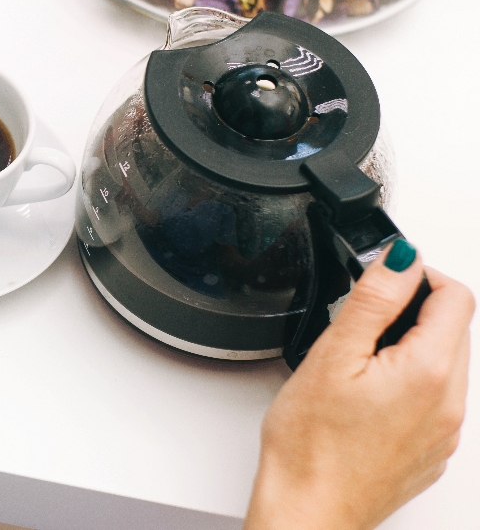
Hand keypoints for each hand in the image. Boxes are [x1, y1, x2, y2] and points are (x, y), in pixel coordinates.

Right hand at [245, 241, 473, 529]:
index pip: (455, 297)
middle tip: (361, 322)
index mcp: (428, 372)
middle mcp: (450, 404)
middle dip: (414, 310)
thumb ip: (374, 299)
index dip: (420, 276)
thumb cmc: (311, 443)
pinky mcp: (434, 450)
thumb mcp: (332, 354)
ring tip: (358, 361)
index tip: (384, 280)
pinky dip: (409, 381)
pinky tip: (366, 395)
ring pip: (446, 363)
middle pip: (455, 329)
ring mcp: (446, 431)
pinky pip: (436, 398)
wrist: (309, 508)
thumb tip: (402, 259)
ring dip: (411, 346)